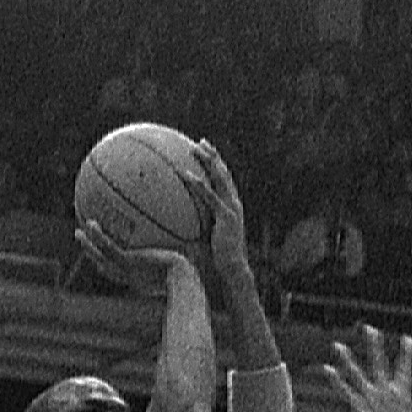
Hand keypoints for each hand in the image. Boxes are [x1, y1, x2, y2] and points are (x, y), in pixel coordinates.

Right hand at [79, 218, 196, 292]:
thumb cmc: (191, 277)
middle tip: (87, 244)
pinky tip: (90, 223)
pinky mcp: (127, 264)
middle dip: (95, 256)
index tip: (108, 255)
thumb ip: (184, 254)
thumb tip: (193, 241)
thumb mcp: (185, 264)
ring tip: (78, 232)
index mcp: (142, 280)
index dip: (112, 265)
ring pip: (102, 258)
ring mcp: (128, 271)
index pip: (123, 273)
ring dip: (89, 246)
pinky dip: (97, 238)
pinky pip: (108, 248)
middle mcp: (132, 277)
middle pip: (107, 267)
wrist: (186, 282)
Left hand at [190, 139, 250, 281]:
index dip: (216, 164)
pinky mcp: (226, 216)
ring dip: (208, 161)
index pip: (224, 180)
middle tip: (201, 141)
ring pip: (220, 178)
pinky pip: (210, 196)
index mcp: (231, 207)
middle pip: (223, 173)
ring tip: (195, 149)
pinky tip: (186, 175)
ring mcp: (232, 208)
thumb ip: (197, 225)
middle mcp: (234, 203)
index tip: (204, 152)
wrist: (234, 269)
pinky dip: (199, 184)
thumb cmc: (219, 258)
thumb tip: (177, 222)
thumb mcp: (207, 237)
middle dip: (213, 155)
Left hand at [324, 326, 411, 411]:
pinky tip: (328, 368)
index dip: (408, 352)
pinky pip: (345, 391)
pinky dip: (336, 380)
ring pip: (357, 375)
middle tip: (369, 328)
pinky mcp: (357, 408)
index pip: (406, 368)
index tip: (409, 339)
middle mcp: (384, 393)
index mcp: (402, 394)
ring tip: (338, 345)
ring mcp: (369, 399)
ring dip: (347, 359)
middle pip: (379, 364)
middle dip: (374, 346)